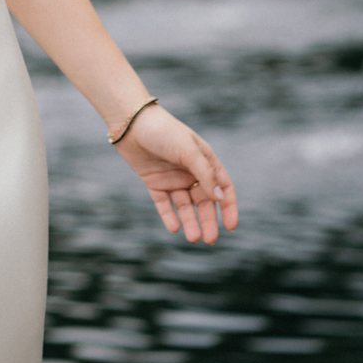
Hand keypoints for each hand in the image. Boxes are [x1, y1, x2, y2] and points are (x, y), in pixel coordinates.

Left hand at [114, 104, 238, 243]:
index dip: (228, 206)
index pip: (222, 186)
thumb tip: (221, 197)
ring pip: (185, 206)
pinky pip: (164, 203)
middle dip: (208, 221)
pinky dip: (169, 216)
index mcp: (204, 160)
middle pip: (204, 201)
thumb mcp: (188, 150)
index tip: (231, 227)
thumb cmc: (164, 131)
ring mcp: (172, 178)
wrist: (131, 122)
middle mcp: (190, 171)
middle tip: (210, 240)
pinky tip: (174, 228)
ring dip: (190, 222)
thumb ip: (205, 173)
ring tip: (193, 238)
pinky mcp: (155, 182)